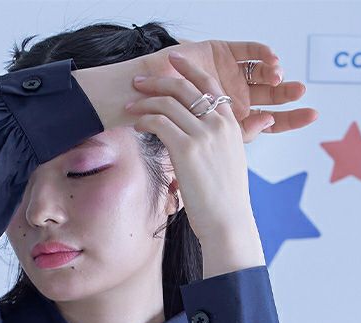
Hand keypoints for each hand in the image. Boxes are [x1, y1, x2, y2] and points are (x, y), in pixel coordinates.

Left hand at [125, 52, 255, 241]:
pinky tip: (137, 124)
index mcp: (231, 124)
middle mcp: (218, 124)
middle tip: (138, 82)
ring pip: (168, 104)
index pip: (209, 85)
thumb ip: (219, 142)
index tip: (172, 61)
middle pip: (184, 89)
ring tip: (129, 105)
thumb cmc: (224, 199)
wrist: (227, 222)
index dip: (189, 69)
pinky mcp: (186, 149)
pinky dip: (145, 120)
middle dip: (158, 81)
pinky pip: (160, 123)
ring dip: (145, 101)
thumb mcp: (229, 162)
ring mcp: (203, 135)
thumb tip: (202, 137)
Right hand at [138, 39, 316, 141]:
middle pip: (271, 94)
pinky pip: (248, 51)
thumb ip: (241, 132)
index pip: (271, 120)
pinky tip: (271, 60)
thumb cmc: (171, 130)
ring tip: (281, 76)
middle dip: (288, 92)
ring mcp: (230, 75)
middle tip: (302, 91)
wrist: (145, 105)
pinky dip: (262, 53)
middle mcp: (237, 98)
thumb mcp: (209, 138)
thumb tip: (269, 120)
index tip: (312, 115)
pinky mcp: (223, 53)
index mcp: (236, 123)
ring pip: (261, 71)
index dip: (291, 118)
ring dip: (275, 71)